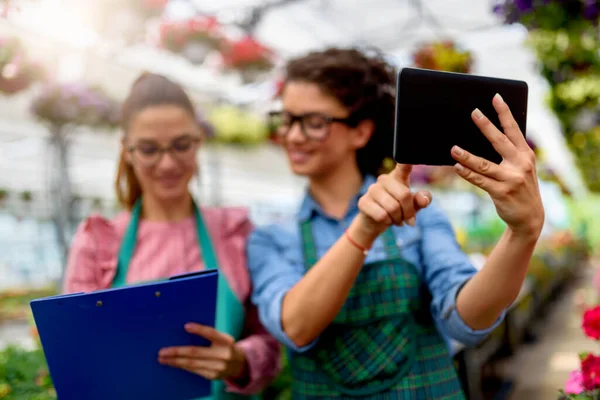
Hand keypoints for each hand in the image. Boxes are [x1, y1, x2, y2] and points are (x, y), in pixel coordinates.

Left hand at [158, 323, 246, 380]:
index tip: (186, 326)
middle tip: (162, 351)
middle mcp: (223, 354)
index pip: (212, 333)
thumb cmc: (225, 346)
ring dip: (175, 361)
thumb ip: (209, 335)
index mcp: (226, 340)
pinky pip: (194, 370)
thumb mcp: (222, 338)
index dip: (199, 329)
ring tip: (163, 358)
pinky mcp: (213, 376)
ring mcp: (218, 367)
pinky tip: (173, 363)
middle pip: (196, 352)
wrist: (239, 364)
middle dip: (177, 351)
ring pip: (192, 363)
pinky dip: (182, 366)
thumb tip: (185, 329)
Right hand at [356, 164, 431, 237]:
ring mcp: (372, 190)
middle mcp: (384, 180)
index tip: (410, 158)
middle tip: (409, 219)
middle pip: (404, 194)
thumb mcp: (413, 206)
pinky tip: (385, 220)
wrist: (375, 223)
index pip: (403, 165)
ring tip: (396, 220)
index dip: (407, 161)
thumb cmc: (397, 210)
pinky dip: (387, 222)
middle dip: (409, 211)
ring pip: (393, 207)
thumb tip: (423, 199)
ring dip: (398, 219)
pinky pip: (382, 215)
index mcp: (398, 177)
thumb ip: (421, 201)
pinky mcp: (363, 202)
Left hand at [451, 94, 543, 236]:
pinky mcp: (501, 192)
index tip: (495, 97)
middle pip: (499, 141)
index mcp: (525, 154)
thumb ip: (510, 154)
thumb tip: (489, 135)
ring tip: (453, 148)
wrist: (530, 217)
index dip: (504, 113)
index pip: (514, 129)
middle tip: (474, 112)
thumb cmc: (521, 187)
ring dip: (467, 156)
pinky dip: (467, 173)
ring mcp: (511, 179)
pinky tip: (457, 167)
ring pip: (484, 164)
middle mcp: (520, 164)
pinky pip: (480, 180)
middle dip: (486, 125)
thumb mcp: (522, 168)